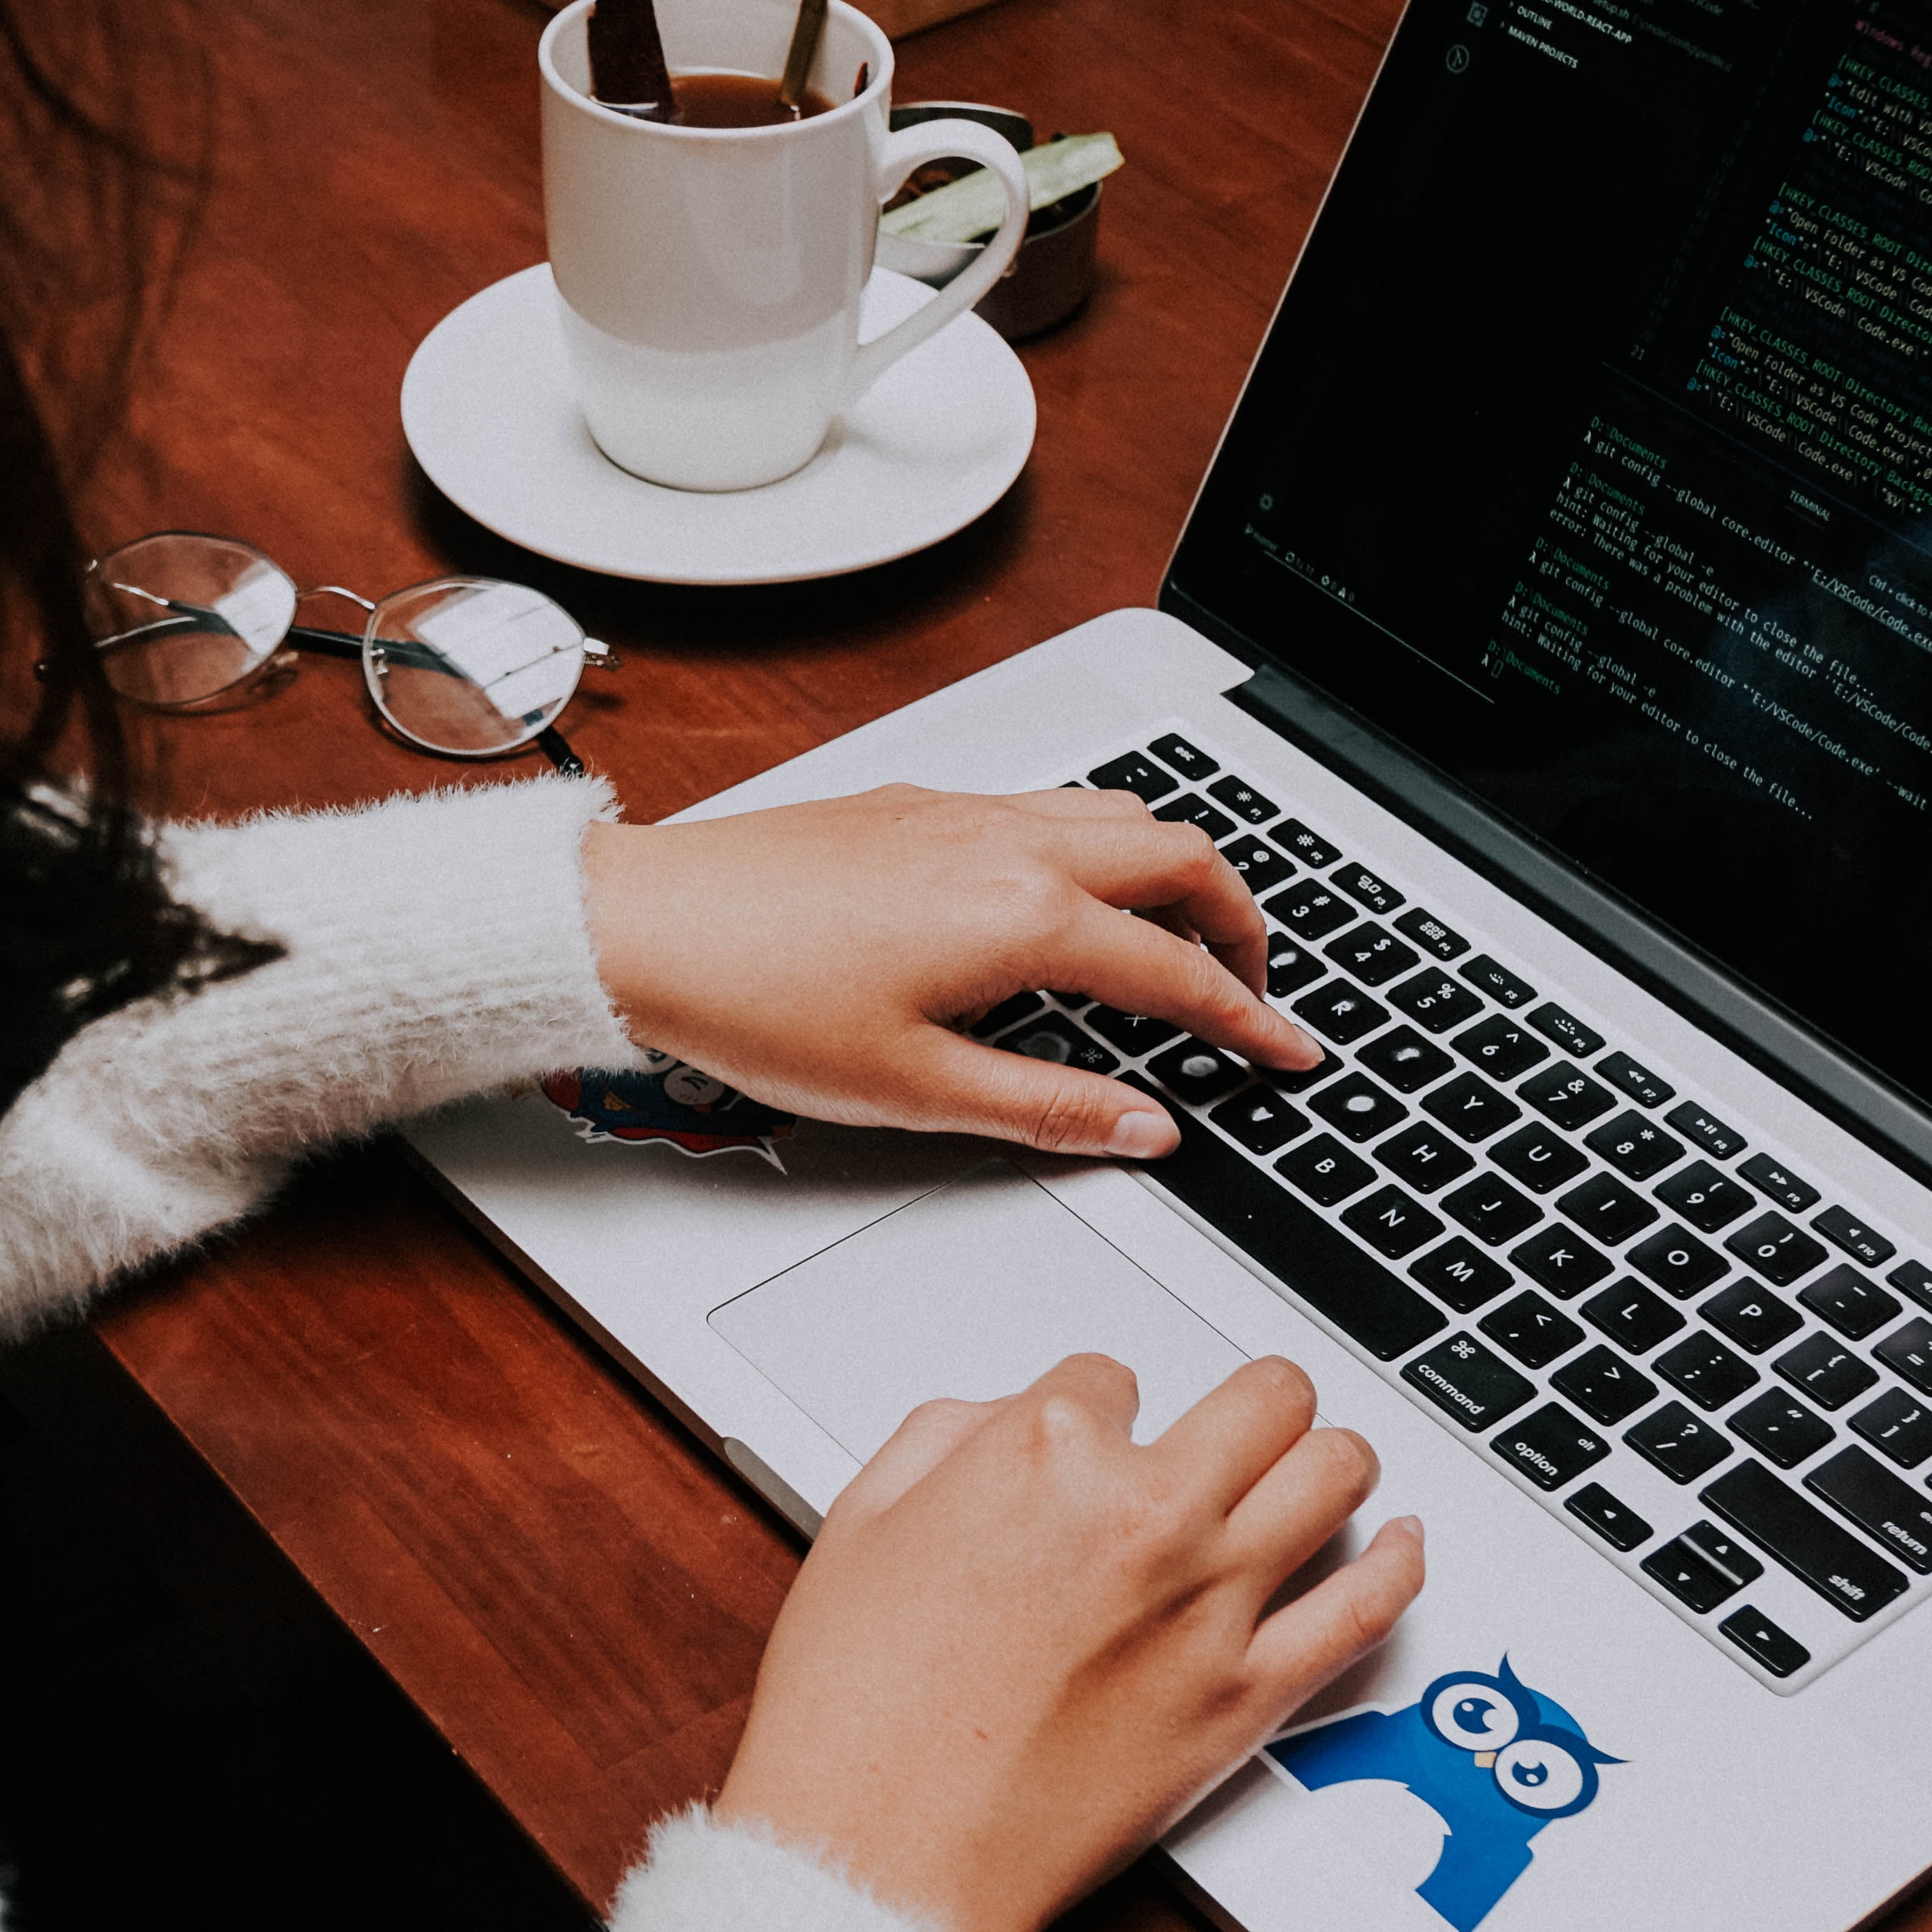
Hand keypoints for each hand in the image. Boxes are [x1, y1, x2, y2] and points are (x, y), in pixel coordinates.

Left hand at [577, 785, 1322, 1159]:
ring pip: (1116, 814)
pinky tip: (1069, 900)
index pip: (1179, 972)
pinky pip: (1048, 805)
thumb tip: (1143, 1128)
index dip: (1249, 1020)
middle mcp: (1006, 843)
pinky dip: (1099, 847)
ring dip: (1171, 873)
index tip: (1291, 1051)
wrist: (640, 926)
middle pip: (1178, 856)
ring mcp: (960, 810)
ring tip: (1178, 942)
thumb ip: (1048, 1107)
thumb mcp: (915, 1090)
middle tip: (1250, 991)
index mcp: (1022, 916)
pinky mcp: (915, 803)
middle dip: (1238, 922)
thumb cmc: (754, 1003)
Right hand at [713, 1353, 1426, 1931]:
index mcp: (1045, 1455)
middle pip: (1264, 1397)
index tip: (1092, 1445)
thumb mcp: (860, 1522)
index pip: (1114, 1376)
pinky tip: (1400, 1540)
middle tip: (1242, 1423)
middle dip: (1251, 1400)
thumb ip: (944, 1437)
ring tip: (1317, 1466)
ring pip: (1336, 1471)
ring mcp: (1209, 1605)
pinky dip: (1400, 1562)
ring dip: (1329, 1455)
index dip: (1097, 1410)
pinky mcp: (1246, 1698)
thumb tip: (1004, 1417)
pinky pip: (1368, 1606)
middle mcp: (1146, 1514)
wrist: (879, 1852)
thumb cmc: (856, 1711)